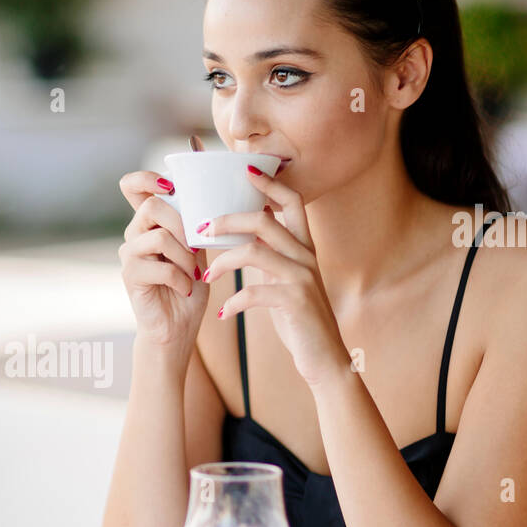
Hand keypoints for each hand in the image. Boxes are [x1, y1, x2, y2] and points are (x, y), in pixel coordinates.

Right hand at [117, 170, 209, 357]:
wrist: (178, 328)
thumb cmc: (189, 288)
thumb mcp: (200, 251)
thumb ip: (199, 225)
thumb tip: (226, 194)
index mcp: (150, 223)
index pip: (132, 186)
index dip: (147, 177)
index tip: (171, 186)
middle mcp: (135, 234)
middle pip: (152, 205)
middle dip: (183, 224)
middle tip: (198, 247)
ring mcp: (130, 254)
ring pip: (159, 236)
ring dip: (186, 256)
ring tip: (193, 274)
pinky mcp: (130, 276)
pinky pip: (161, 266)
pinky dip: (181, 278)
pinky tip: (186, 288)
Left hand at [199, 164, 349, 389]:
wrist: (324, 357)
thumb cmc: (299, 318)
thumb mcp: (284, 279)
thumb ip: (269, 255)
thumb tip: (243, 232)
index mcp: (304, 247)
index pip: (292, 201)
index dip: (270, 182)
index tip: (245, 169)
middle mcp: (306, 256)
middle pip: (264, 220)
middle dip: (228, 219)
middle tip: (201, 229)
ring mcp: (302, 278)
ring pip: (254, 252)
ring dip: (222, 261)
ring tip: (206, 274)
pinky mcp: (296, 302)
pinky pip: (255, 292)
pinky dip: (234, 302)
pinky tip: (223, 313)